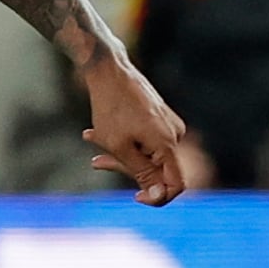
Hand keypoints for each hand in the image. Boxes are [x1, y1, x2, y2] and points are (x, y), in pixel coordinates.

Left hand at [80, 53, 188, 205]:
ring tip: (92, 139)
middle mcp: (174, 134)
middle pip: (157, 169)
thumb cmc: (111, 108)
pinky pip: (144, 140)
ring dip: (119, 154)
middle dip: (126, 169)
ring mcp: (168, 125)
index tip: (135, 197)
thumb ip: (141, 173)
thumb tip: (158, 196)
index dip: (158, 197)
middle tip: (98, 161)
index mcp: (168, 143)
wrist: (108, 69)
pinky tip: (97, 133)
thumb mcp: (121, 147)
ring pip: (147, 154)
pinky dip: (123, 141)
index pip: (176, 184)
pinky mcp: (159, 118)